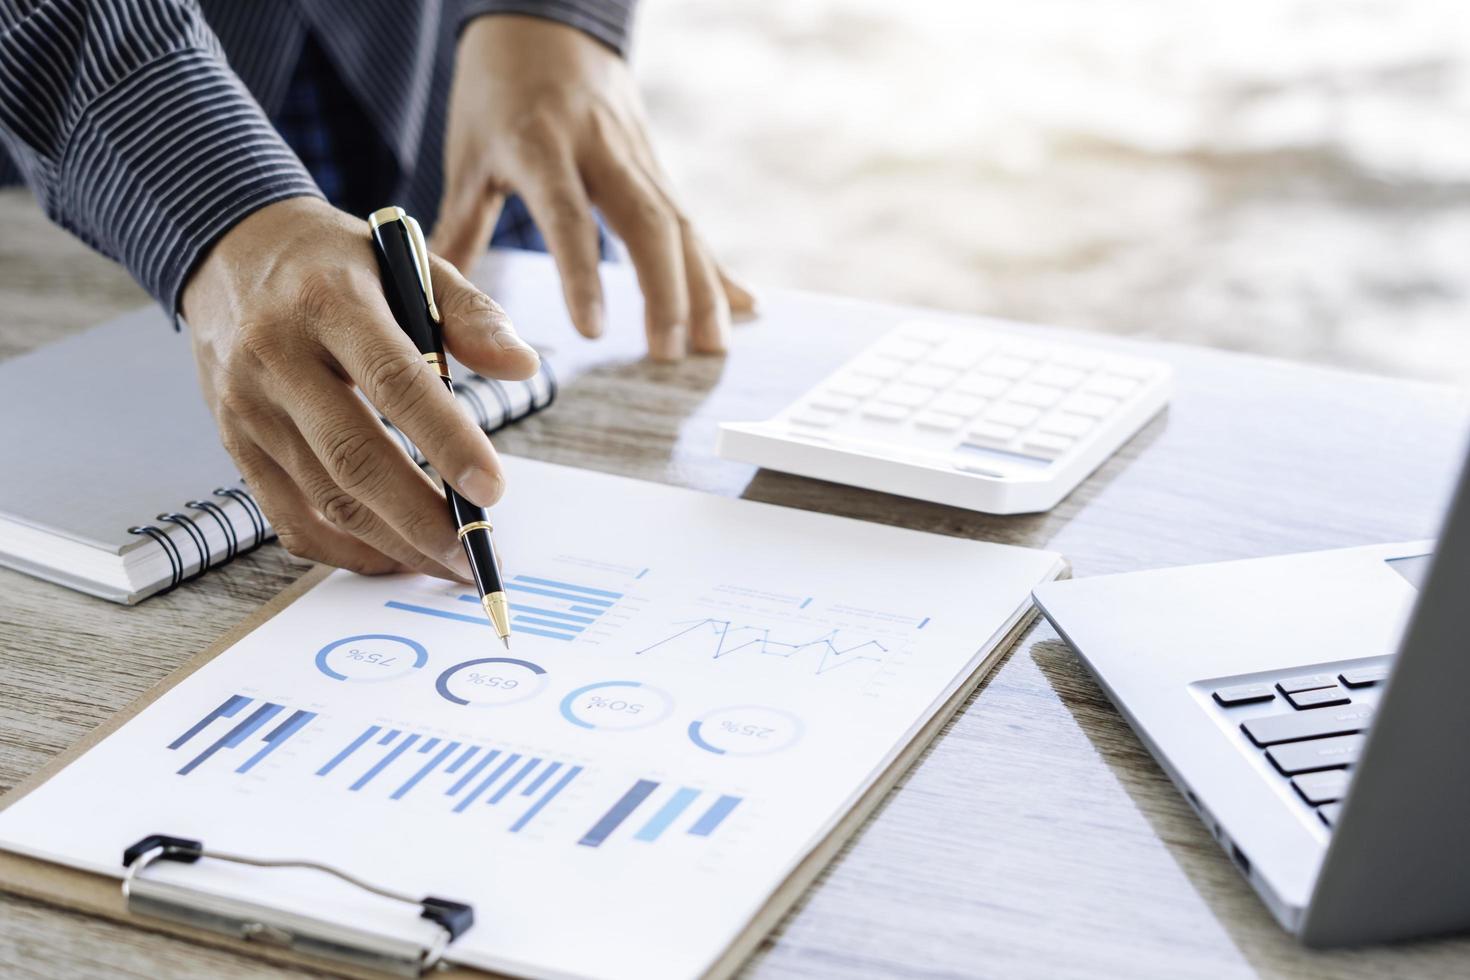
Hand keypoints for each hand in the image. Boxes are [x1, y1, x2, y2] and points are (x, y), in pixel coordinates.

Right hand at [182, 197, 540, 577]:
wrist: (229, 250)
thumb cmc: (337, 264)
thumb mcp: (408, 260)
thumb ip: (470, 313)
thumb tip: (524, 366)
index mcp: (330, 303)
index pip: (394, 381)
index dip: (446, 439)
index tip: (492, 489)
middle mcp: (277, 358)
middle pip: (354, 457)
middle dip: (421, 518)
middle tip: (474, 553)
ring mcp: (248, 408)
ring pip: (324, 499)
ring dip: (393, 543)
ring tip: (448, 562)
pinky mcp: (236, 445)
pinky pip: (291, 518)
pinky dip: (347, 550)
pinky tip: (395, 555)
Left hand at [432, 15, 755, 361]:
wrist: (547, 18)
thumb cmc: (498, 89)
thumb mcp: (469, 153)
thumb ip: (459, 230)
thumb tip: (425, 302)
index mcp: (540, 142)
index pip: (568, 215)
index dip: (583, 274)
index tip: (594, 331)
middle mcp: (599, 147)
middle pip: (646, 221)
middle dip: (664, 291)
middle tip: (667, 352)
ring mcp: (637, 153)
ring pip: (681, 223)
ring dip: (702, 288)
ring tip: (712, 345)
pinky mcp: (657, 163)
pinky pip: (691, 219)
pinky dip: (715, 266)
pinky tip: (743, 305)